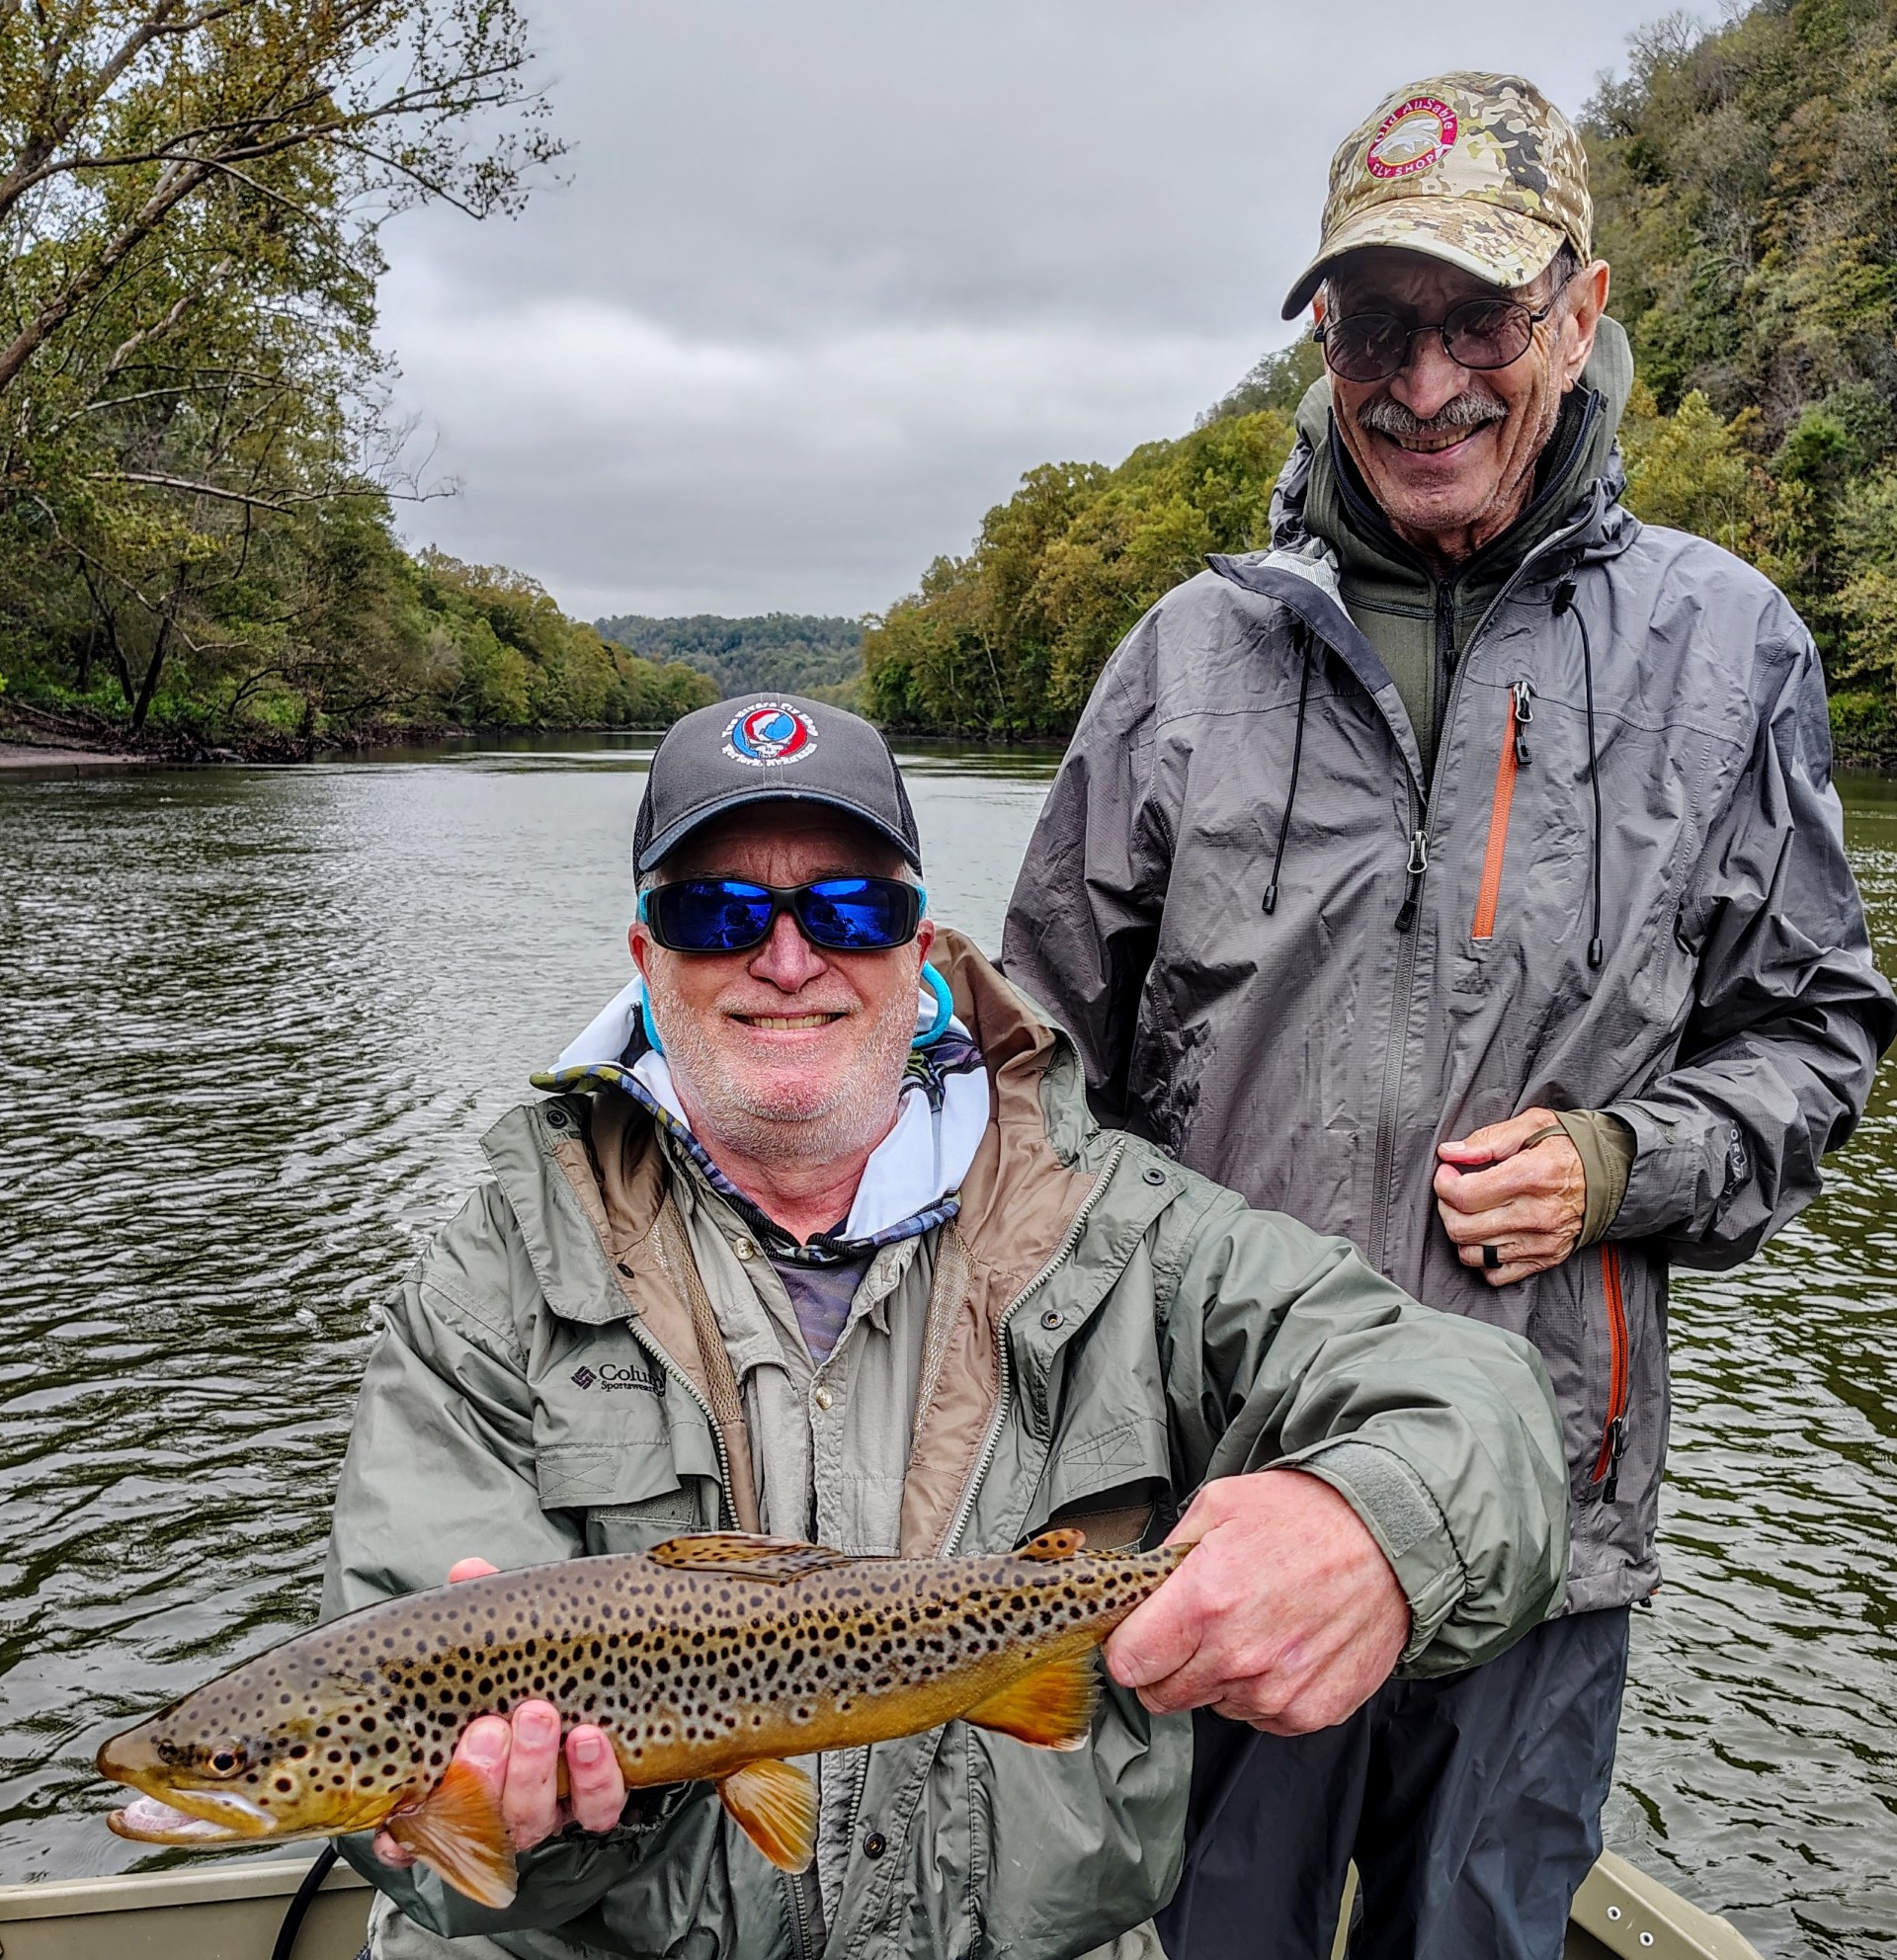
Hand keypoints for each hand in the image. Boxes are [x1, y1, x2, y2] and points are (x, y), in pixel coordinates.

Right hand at [372, 1559, 626, 1868]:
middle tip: (489, 1729)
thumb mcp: (506, 1632)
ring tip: (540, 1713)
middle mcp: (497, 1801)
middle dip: (482, 1774)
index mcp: (458, 1772)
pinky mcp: (598, 1800)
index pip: (415, 1824)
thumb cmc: (538, 1659)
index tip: (399, 1813)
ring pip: (531, 1817)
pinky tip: (590, 1740)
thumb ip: (483, 1609)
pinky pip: (596, 1809)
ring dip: (532, 1768)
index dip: (401, 1834)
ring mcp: (547, 1805)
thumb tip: (466, 1571)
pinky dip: (593, 1779)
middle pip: (477, 1817)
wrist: (616, 1668)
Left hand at [1102, 1470, 1408, 1733]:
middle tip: (1196, 1626)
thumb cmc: (1305, 1516)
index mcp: (1205, 1601)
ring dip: (1218, 1676)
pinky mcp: (1311, 1712)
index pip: (1128, 1664)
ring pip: (1212, 1706)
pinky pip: (1260, 1717)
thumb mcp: (1220, 1505)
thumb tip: (1137, 1590)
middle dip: (1167, 1663)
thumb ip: (1167, 1553)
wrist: (1389, 1541)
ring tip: (1252, 1625)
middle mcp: (1238, 1657)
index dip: (1128, 1645)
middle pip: (1163, 1695)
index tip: (1140, 1631)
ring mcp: (1277, 1692)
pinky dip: (1262, 1690)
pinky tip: (1282, 1646)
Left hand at [1434, 1106, 1583, 1285]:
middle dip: (1446, 1207)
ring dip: (1461, 1233)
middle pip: (1462, 1228)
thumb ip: (1488, 1139)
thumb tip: (1449, 1153)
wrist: (1613, 1176)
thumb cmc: (1569, 1147)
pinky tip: (1487, 1235)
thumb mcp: (1533, 1125)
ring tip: (1470, 1212)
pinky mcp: (1546, 1259)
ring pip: (1472, 1254)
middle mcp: (1536, 1214)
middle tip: (1455, 1190)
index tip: (1447, 1172)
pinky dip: (1482, 1258)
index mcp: (1531, 1176)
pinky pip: (1495, 1274)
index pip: (1465, 1195)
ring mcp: (1541, 1242)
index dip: (1443, 1184)